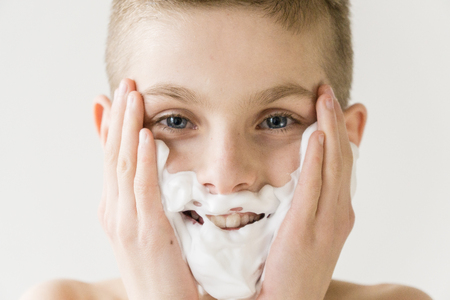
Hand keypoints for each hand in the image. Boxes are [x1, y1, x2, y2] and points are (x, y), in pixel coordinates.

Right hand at [98, 78, 197, 299]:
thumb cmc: (159, 271)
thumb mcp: (147, 229)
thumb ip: (146, 200)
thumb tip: (151, 177)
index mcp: (114, 210)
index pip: (110, 160)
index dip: (109, 127)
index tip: (112, 97)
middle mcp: (114, 212)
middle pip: (114, 155)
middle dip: (119, 116)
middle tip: (126, 83)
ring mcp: (126, 223)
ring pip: (124, 164)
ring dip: (129, 127)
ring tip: (134, 94)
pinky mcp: (147, 233)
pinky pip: (143, 188)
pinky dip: (144, 159)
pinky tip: (148, 135)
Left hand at [258, 85, 354, 299]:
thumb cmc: (290, 268)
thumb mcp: (302, 230)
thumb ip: (303, 202)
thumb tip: (296, 180)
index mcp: (336, 213)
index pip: (341, 164)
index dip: (340, 131)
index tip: (333, 105)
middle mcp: (338, 214)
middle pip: (342, 158)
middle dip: (336, 121)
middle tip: (327, 91)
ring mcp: (326, 222)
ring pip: (334, 166)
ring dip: (330, 129)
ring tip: (324, 98)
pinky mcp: (306, 231)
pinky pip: (314, 188)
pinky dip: (319, 160)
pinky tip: (317, 135)